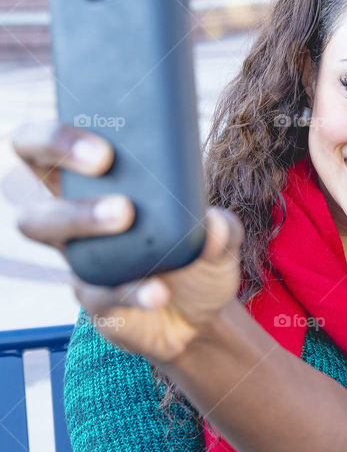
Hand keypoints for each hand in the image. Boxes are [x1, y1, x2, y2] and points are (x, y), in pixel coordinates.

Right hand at [11, 120, 242, 362]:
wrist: (202, 316)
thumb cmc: (197, 255)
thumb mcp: (220, 234)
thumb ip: (222, 226)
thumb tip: (213, 223)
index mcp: (95, 181)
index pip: (44, 144)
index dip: (55, 136)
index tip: (101, 143)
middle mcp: (72, 213)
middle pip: (20, 181)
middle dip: (56, 159)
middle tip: (105, 164)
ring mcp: (75, 256)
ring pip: (40, 227)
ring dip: (80, 216)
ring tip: (125, 215)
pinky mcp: (89, 298)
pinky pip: (94, 290)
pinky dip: (128, 288)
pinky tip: (157, 290)